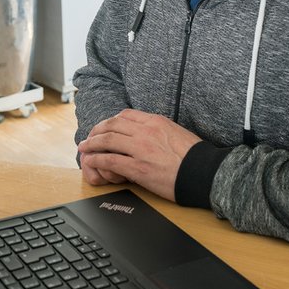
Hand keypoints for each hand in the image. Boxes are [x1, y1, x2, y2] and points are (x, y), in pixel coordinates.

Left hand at [77, 109, 199, 200]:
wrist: (205, 173)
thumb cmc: (195, 157)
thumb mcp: (177, 133)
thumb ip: (160, 131)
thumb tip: (149, 134)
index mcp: (156, 121)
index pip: (126, 115)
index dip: (111, 121)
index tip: (105, 127)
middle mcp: (146, 131)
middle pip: (112, 125)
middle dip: (96, 130)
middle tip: (89, 137)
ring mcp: (140, 149)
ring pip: (107, 141)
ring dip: (91, 144)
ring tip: (84, 148)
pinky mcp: (138, 168)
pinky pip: (110, 161)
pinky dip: (97, 160)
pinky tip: (91, 162)